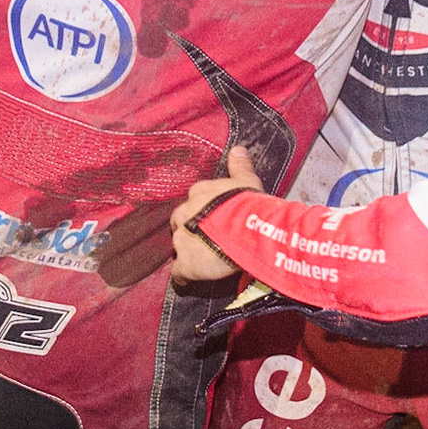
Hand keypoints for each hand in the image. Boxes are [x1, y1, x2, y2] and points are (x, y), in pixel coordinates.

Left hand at [169, 146, 266, 285]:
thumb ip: (240, 166)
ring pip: (179, 247)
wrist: (247, 229)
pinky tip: (192, 279)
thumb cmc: (248, 203)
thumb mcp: (247, 180)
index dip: (203, 213)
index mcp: (198, 193)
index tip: (213, 220)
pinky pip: (179, 272)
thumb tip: (237, 149)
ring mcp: (181, 240)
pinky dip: (185, 276)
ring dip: (189, 252)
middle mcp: (184, 213)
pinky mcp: (185, 264)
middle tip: (209, 239)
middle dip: (191, 231)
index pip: (194, 202)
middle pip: (180, 224)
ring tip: (205, 260)